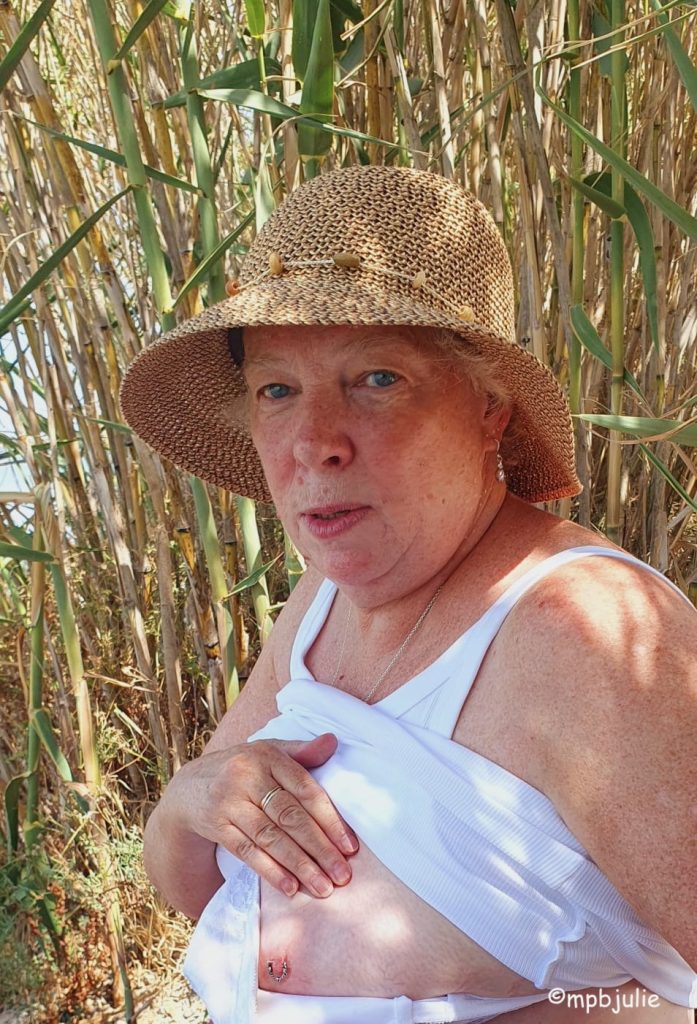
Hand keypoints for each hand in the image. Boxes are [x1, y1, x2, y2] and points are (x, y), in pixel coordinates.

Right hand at [167, 733, 358, 897]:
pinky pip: (247, 851)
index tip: (350, 847)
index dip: (330, 819)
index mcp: (267, 755)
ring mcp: (229, 801)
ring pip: (270, 837)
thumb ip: (302, 751)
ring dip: (299, 865)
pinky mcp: (215, 825)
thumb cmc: (242, 769)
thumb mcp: (268, 753)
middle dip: (319, 849)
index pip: (306, 789)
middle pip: (290, 816)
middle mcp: (247, 776)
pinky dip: (270, 871)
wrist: (188, 786)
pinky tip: (291, 887)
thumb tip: (332, 741)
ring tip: (323, 887)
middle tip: (342, 875)